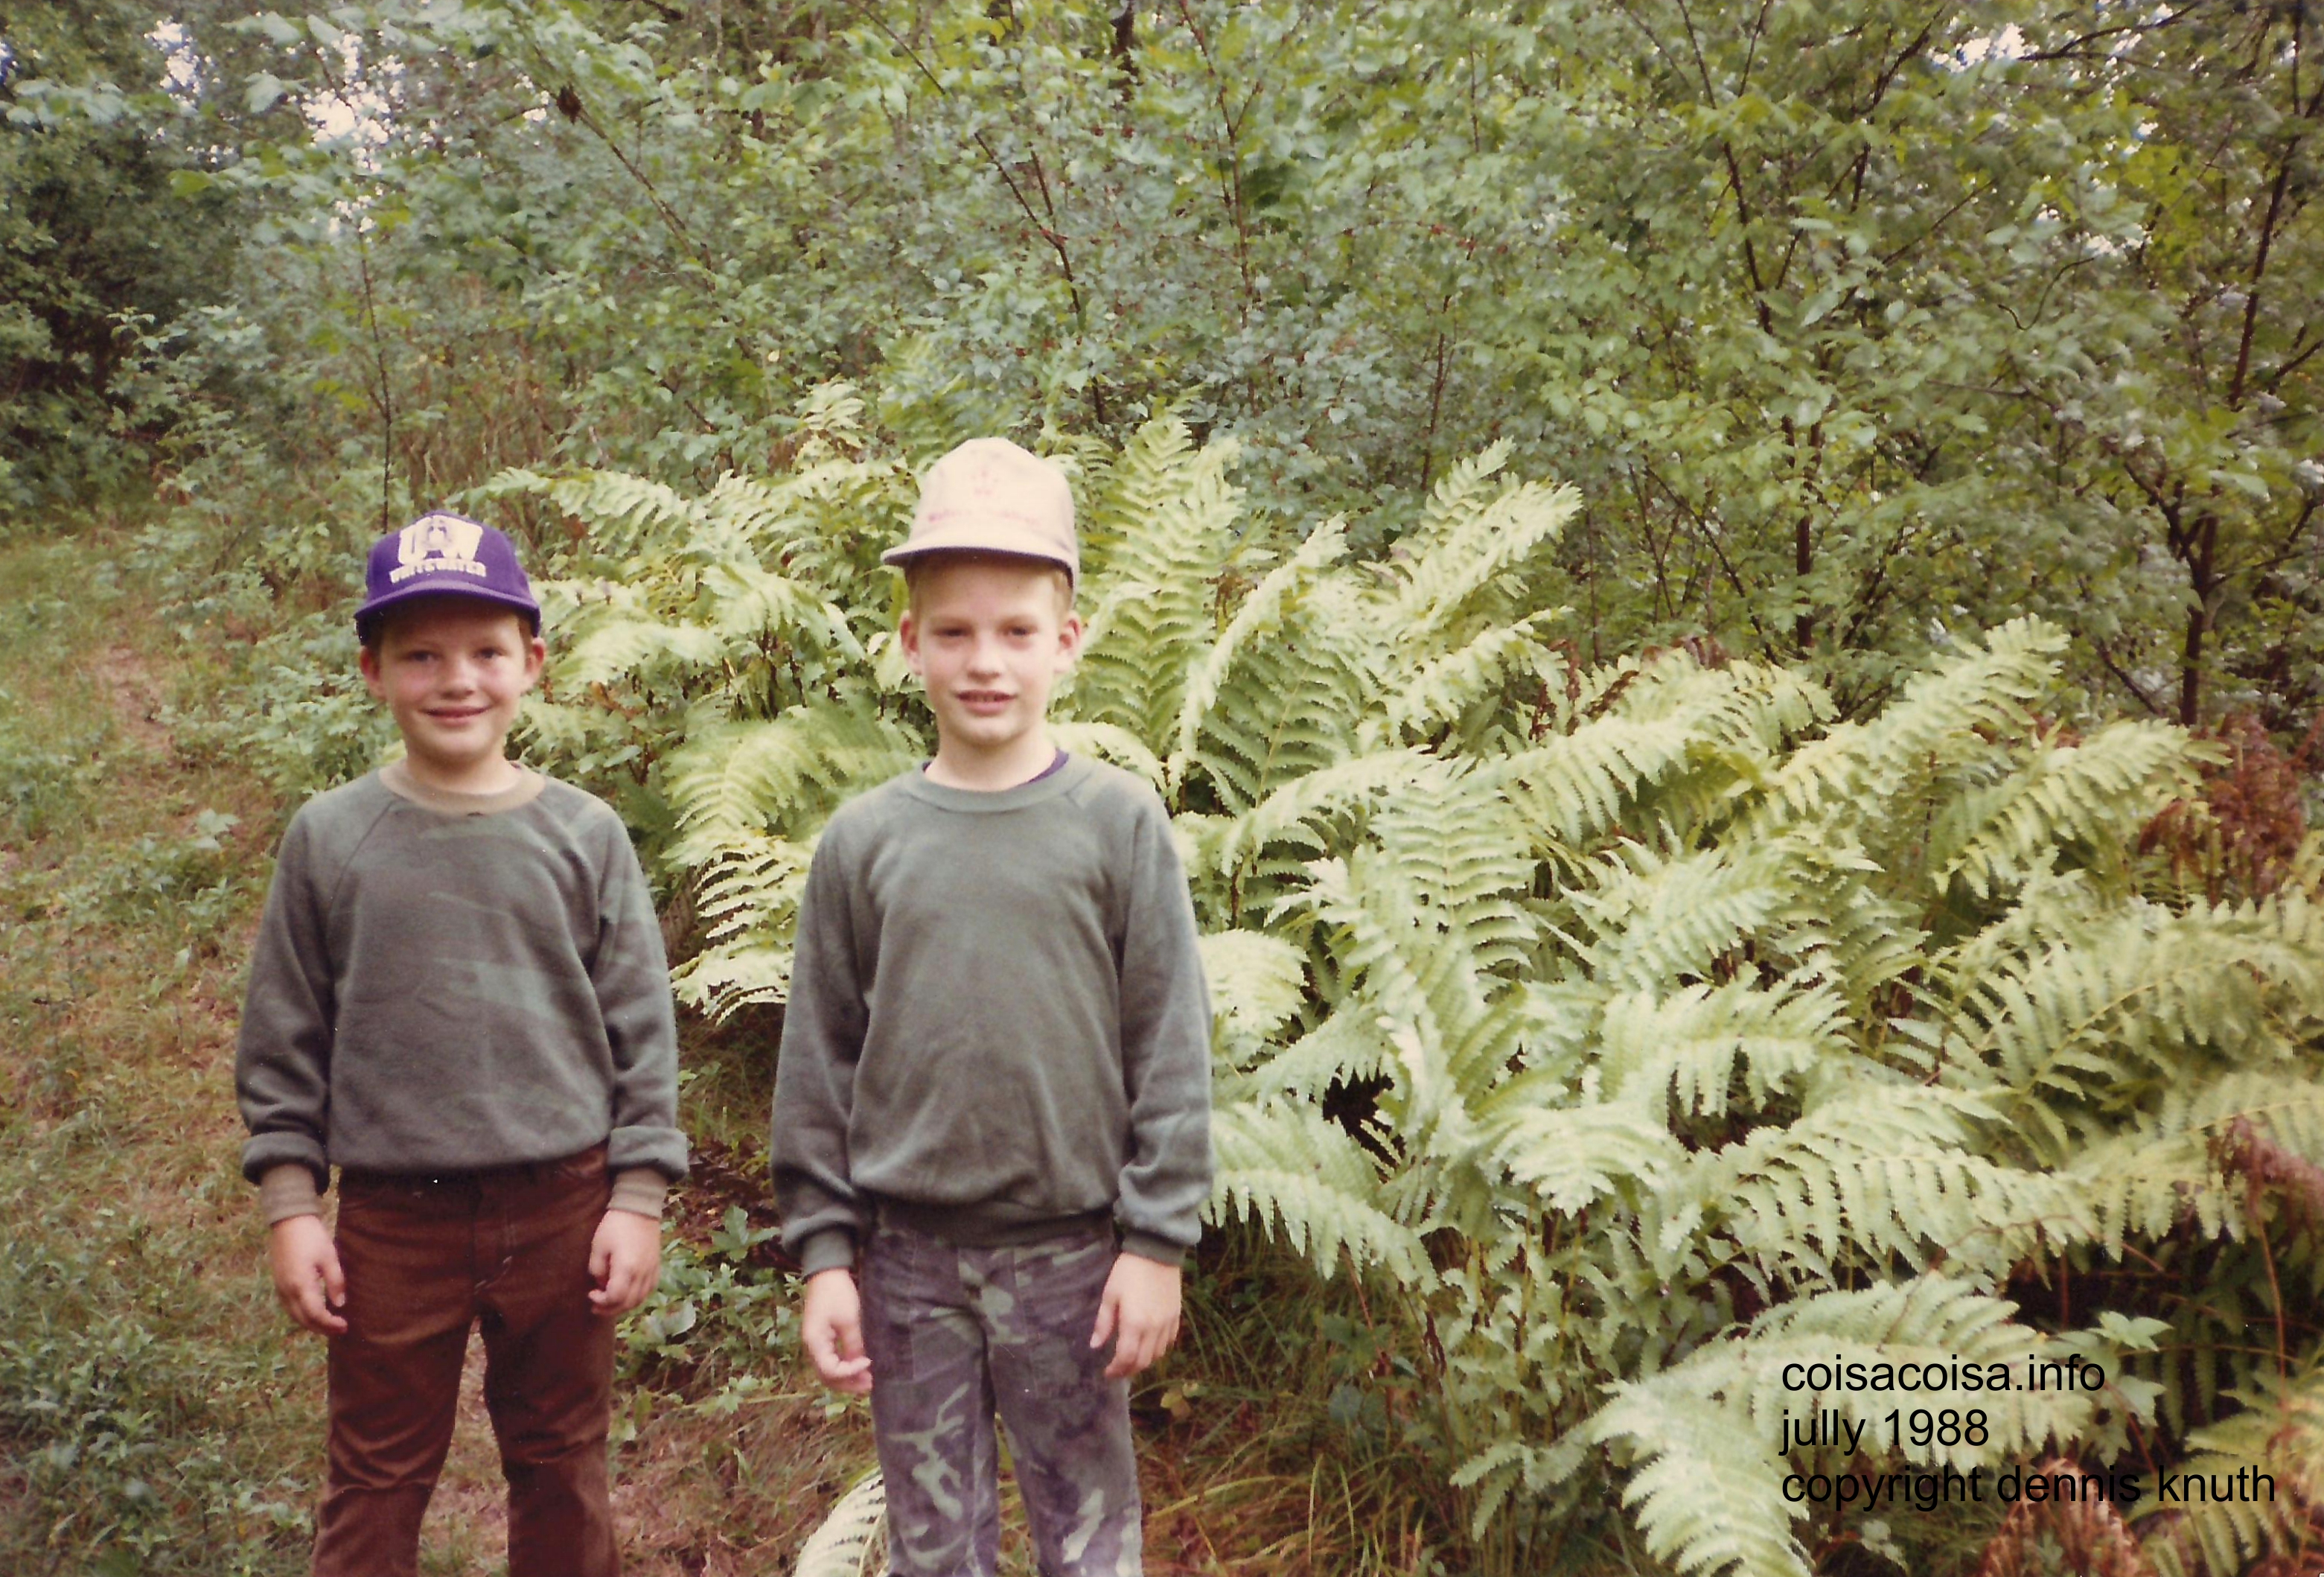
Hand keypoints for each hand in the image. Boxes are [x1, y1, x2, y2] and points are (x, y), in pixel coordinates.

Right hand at [268, 1214, 346, 1335]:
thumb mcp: (329, 1257)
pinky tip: (314, 1313)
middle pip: (303, 1320)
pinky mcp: (278, 1283)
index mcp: (300, 1284)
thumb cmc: (312, 1237)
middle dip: (321, 1328)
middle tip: (340, 1330)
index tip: (345, 1326)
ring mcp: (280, 1288)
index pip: (315, 1314)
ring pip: (294, 1315)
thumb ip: (335, 1281)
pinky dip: (302, 1315)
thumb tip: (340, 1304)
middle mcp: (287, 1290)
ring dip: (311, 1324)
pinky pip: (289, 1307)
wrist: (288, 1221)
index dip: (330, 1323)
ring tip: (329, 1325)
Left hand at [588, 1209, 661, 1316]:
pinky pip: (649, 1290)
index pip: (615, 1297)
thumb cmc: (615, 1225)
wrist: (639, 1208)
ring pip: (640, 1299)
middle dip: (610, 1309)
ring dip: (624, 1306)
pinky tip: (628, 1294)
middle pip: (628, 1303)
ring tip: (611, 1304)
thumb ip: (597, 1270)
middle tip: (596, 1307)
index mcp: (627, 1269)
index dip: (601, 1301)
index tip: (591, 1294)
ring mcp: (652, 1270)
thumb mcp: (598, 1246)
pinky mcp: (656, 1266)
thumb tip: (601, 1284)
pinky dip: (637, 1297)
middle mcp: (642, 1274)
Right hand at [802, 1267, 872, 1393]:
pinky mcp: (823, 1339)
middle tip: (871, 1384)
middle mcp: (812, 1347)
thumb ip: (854, 1344)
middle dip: (849, 1383)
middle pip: (828, 1377)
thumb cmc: (837, 1293)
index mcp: (815, 1343)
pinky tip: (859, 1367)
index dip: (850, 1372)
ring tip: (868, 1380)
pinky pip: (831, 1361)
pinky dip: (844, 1367)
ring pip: (829, 1371)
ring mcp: (816, 1344)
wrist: (826, 1273)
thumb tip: (863, 1365)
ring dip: (847, 1378)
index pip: (831, 1371)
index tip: (869, 1362)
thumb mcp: (849, 1319)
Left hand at [1091, 1253, 1181, 1379]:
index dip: (1116, 1370)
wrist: (1157, 1252)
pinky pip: (1169, 1342)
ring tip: (1132, 1360)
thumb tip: (1095, 1346)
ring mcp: (1167, 1323)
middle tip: (1117, 1371)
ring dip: (1144, 1362)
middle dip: (1128, 1371)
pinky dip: (1159, 1350)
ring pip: (1158, 1355)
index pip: (1126, 1358)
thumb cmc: (1128, 1272)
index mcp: (1134, 1324)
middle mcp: (1153, 1329)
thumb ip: (1103, 1323)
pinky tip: (1149, 1346)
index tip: (1107, 1373)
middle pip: (1143, 1362)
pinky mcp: (1176, 1316)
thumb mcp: (1110, 1295)